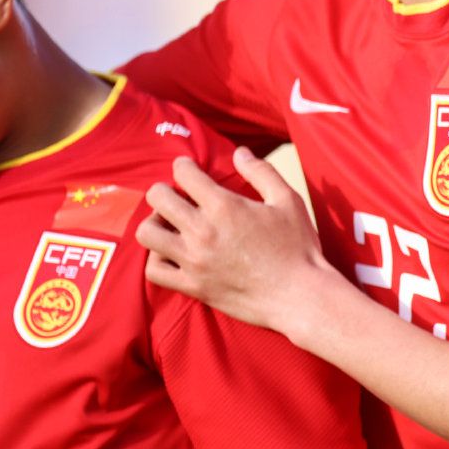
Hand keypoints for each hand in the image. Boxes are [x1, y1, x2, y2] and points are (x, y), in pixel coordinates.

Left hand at [137, 148, 341, 335]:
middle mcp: (202, 231)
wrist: (300, 295)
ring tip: (170, 224)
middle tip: (179, 196)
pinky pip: (154, 271)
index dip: (184, 166)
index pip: (184, 174)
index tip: (190, 170)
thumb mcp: (288, 200)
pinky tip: (172, 253)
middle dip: (165, 190)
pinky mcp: (193, 287)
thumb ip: (261, 172)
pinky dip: (156, 259)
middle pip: (158, 198)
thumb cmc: (298, 246)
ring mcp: (194, 261)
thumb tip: (240, 152)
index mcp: (225, 206)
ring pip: (148, 233)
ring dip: (155, 222)